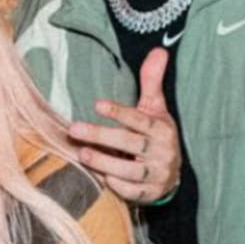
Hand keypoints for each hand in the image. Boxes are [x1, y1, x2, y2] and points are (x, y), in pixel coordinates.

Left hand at [68, 47, 179, 203]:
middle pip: (131, 143)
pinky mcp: (150, 193)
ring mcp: (157, 174)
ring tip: (81, 153)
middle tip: (73, 128)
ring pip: (131, 170)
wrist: (171, 173)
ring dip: (105, 162)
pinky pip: (134, 192)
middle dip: (102, 136)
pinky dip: (119, 186)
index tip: (97, 104)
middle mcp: (162, 152)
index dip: (120, 113)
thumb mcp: (155, 109)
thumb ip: (152, 82)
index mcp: (162, 130)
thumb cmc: (156, 135)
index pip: (141, 120)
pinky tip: (100, 178)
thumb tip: (158, 50)